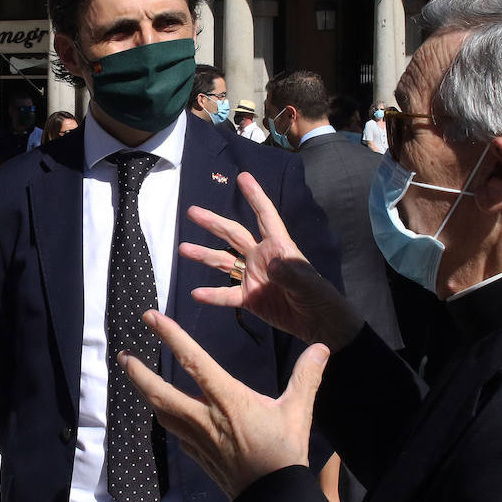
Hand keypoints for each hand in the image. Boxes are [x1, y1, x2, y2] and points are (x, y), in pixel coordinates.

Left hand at [121, 308, 329, 498]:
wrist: (273, 501)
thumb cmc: (285, 455)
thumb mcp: (298, 412)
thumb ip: (306, 377)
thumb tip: (322, 348)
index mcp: (228, 401)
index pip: (193, 361)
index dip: (170, 336)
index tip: (150, 317)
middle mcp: (205, 418)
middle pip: (160, 392)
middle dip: (138, 372)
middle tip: (121, 355)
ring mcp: (197, 439)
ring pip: (162, 412)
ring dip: (145, 393)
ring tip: (134, 377)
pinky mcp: (197, 456)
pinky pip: (174, 432)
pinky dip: (164, 416)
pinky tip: (164, 412)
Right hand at [182, 172, 361, 349]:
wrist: (318, 324)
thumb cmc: (319, 297)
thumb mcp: (308, 284)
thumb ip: (290, 273)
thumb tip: (270, 263)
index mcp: (278, 247)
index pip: (266, 216)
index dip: (255, 197)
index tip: (243, 177)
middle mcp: (261, 257)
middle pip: (234, 235)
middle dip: (214, 222)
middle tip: (192, 211)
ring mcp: (252, 277)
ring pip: (223, 262)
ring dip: (204, 255)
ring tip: (183, 249)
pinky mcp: (248, 298)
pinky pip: (226, 295)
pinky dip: (212, 295)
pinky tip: (196, 293)